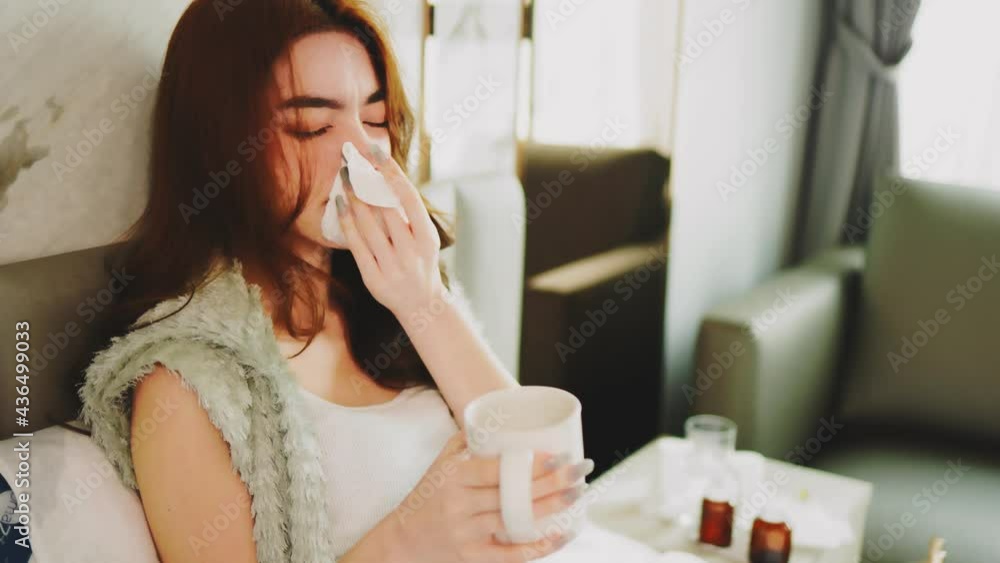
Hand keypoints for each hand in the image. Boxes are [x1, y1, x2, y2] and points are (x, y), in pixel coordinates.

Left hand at [336, 144, 444, 317]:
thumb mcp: (425, 239)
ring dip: (354, 196)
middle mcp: (411, 252)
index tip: (375, 151)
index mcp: (428, 238)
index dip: (391, 172)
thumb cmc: (421, 263)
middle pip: (385, 208)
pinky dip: (347, 221)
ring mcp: (393, 267)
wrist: (422, 306)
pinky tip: (340, 203)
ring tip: (344, 176)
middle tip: (351, 159)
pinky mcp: (374, 278)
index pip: (408, 197)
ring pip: (368, 225)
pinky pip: (356, 245)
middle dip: (366, 181)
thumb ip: (409, 215)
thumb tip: (387, 177)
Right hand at [386, 432, 593, 562]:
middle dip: (553, 482)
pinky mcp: (472, 557)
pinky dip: (540, 547)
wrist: (402, 541)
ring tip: (578, 494)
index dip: (530, 464)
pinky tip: (562, 533)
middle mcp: (459, 506)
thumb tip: (501, 415)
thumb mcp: (441, 464)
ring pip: (517, 521)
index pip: (498, 470)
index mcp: (453, 478)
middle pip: (513, 494)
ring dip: (552, 508)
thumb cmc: (429, 496)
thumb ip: (467, 441)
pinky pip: (511, 556)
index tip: (558, 455)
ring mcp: (466, 534)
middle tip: (581, 469)